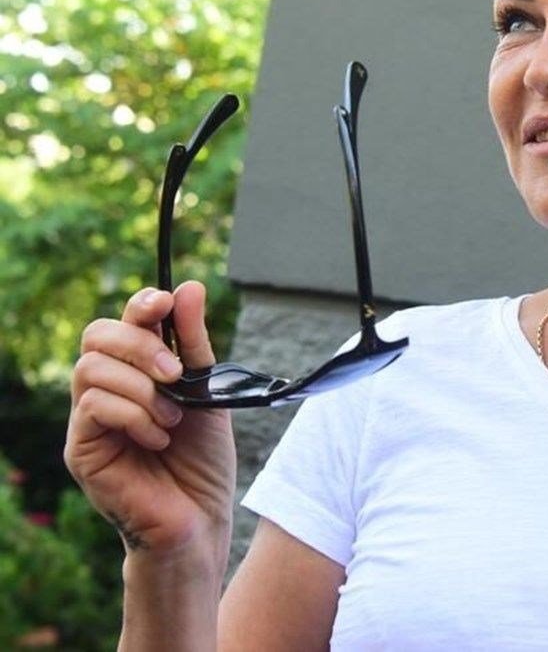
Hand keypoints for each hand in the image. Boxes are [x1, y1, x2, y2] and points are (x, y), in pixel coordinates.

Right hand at [65, 281, 235, 563]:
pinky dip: (134, 415)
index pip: (123, 321)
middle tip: (176, 373)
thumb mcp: (208, 392)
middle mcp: (107, 389)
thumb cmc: (202, 460)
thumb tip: (190, 287)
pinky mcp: (81, 449)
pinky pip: (93, 406)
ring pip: (91, 368)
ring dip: (142, 387)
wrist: (200, 519)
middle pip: (97, 334)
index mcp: (138, 371)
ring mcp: (89, 419)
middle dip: (140, 344)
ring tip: (173, 418)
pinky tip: (159, 438)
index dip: (141, 305)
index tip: (165, 304)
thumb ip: (195, 344)